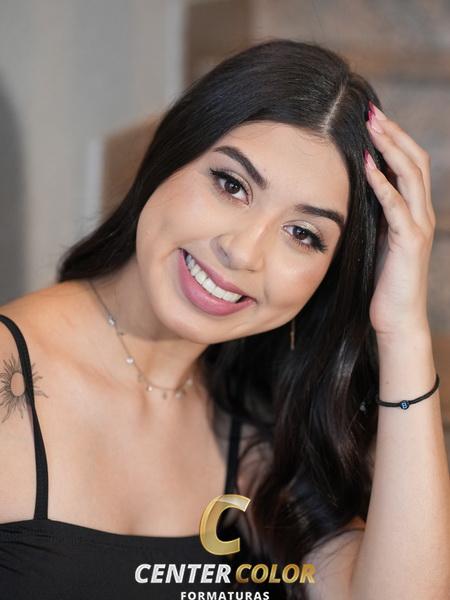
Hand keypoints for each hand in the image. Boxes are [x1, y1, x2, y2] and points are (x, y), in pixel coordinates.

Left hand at [364, 103, 435, 338]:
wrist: (396, 316)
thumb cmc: (382, 280)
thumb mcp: (377, 240)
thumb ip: (374, 215)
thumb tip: (353, 190)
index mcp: (413, 211)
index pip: (409, 165)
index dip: (394, 140)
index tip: (371, 119)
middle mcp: (421, 214)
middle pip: (415, 161)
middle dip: (394, 134)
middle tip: (372, 111)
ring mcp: (419, 227)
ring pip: (412, 176)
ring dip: (392, 149)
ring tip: (373, 127)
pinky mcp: (410, 243)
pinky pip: (398, 207)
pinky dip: (384, 184)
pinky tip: (370, 167)